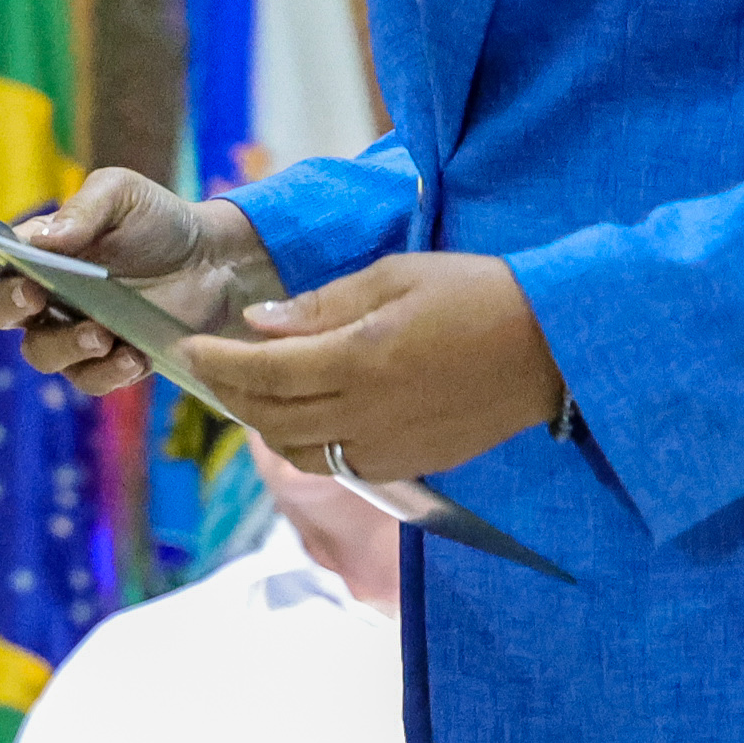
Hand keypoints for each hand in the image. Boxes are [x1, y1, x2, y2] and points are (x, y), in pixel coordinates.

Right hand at [0, 170, 282, 395]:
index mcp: (41, 254)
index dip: (3, 280)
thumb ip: (83, 210)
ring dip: (66, 348)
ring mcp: (77, 333)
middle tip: (41, 301)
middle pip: (6, 315)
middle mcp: (48, 296)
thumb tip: (38, 238)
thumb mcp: (122, 195)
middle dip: (15, 311)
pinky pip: (92, 380)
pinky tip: (135, 355)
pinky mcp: (112, 361)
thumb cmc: (159, 219)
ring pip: (44, 355)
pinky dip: (108, 373)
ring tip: (103, 336)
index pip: (2, 270)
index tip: (26, 283)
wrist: (215, 260)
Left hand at [184, 250, 566, 479]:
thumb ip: (322, 305)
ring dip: (262, 423)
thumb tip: (259, 324)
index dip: (218, 361)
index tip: (188, 347)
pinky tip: (302, 415)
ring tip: (249, 390)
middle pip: (270, 416)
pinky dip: (305, 444)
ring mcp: (388, 448)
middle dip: (229, 391)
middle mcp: (367, 415)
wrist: (556, 348)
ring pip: (297, 450)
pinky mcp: (410, 465)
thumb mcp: (395, 277)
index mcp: (360, 361)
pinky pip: (337, 465)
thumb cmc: (477, 295)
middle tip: (209, 365)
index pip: (264, 371)